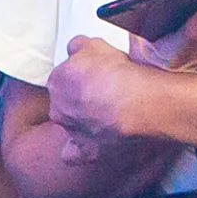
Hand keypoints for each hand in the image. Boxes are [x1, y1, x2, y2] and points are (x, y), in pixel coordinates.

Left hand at [48, 36, 156, 160]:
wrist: (139, 103)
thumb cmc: (120, 73)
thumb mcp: (98, 44)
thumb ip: (81, 46)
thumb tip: (76, 48)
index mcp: (57, 80)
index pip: (65, 72)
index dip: (83, 71)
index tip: (100, 70)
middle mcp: (58, 107)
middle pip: (66, 99)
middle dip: (80, 95)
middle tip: (107, 88)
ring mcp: (72, 129)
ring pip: (70, 122)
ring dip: (84, 117)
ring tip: (111, 111)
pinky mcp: (87, 149)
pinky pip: (75, 153)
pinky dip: (80, 148)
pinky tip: (93, 141)